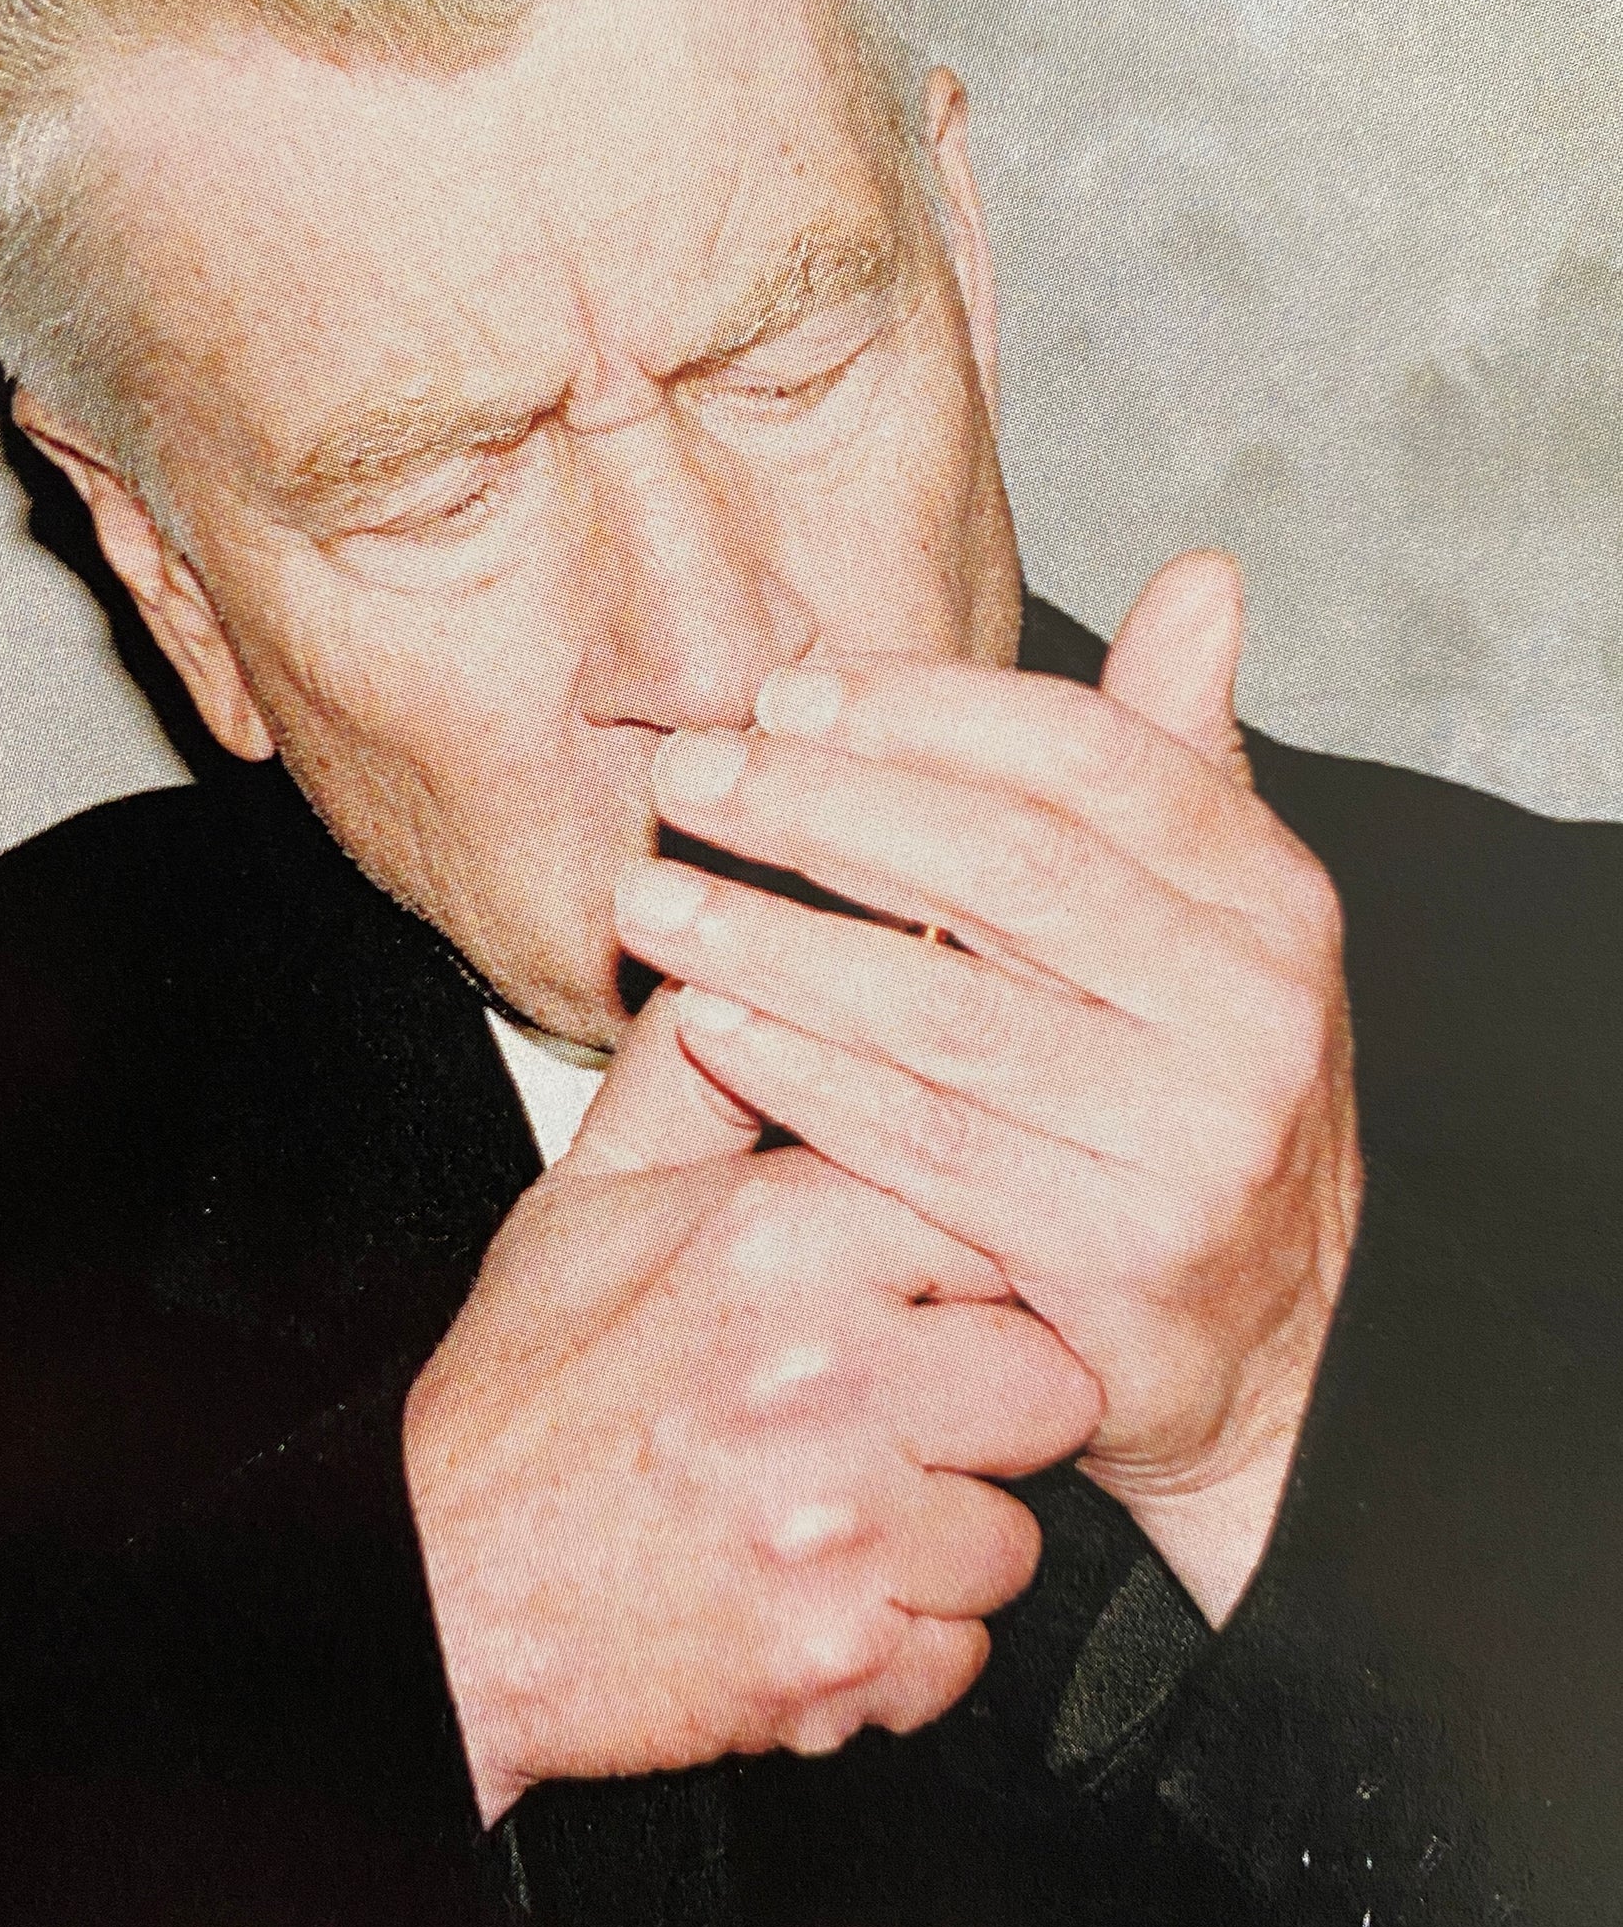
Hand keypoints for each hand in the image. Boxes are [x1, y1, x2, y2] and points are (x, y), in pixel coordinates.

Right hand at [403, 993, 1101, 1822]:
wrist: (432, 1594)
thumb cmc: (519, 1396)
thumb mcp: (591, 1190)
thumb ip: (698, 1062)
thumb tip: (758, 953)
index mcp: (782, 1236)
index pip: (1001, 1221)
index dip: (966, 1273)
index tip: (924, 1301)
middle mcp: (828, 1372)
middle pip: (1051, 1384)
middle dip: (986, 1411)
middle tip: (894, 1420)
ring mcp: (839, 1526)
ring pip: (1011, 1536)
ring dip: (939, 1541)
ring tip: (833, 1515)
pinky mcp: (837, 1657)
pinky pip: (958, 1655)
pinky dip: (898, 1648)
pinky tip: (810, 1597)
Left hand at [616, 554, 1362, 1625]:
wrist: (1270, 1348)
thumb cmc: (1197, 1097)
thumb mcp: (1220, 925)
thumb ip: (1178, 760)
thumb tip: (1200, 578)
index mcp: (1274, 901)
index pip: (1089, 759)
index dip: (926, 712)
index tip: (789, 691)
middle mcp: (1255, 1013)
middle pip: (1008, 872)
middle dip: (825, 809)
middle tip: (688, 774)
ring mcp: (1194, 1141)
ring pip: (948, 1014)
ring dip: (778, 943)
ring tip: (652, 895)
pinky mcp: (1118, 1258)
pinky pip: (924, 1144)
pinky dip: (804, 1076)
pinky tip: (709, 1021)